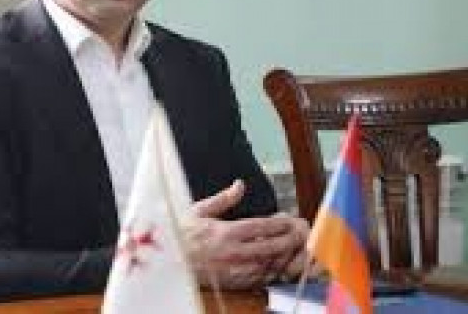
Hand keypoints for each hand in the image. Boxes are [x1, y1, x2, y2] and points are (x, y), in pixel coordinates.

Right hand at [182, 180, 310, 289]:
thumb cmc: (181, 234)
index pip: (261, 227)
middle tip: (300, 234)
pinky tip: (277, 265)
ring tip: (294, 249)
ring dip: (284, 257)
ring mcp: (233, 270)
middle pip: (270, 247)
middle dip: (288, 240)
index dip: (280, 224)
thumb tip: (239, 185)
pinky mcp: (232, 283)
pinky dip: (271, 272)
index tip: (291, 220)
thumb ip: (224, 199)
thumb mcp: (199, 210)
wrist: (166, 260)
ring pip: (268, 265)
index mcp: (225, 232)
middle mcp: (232, 252)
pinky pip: (258, 280)